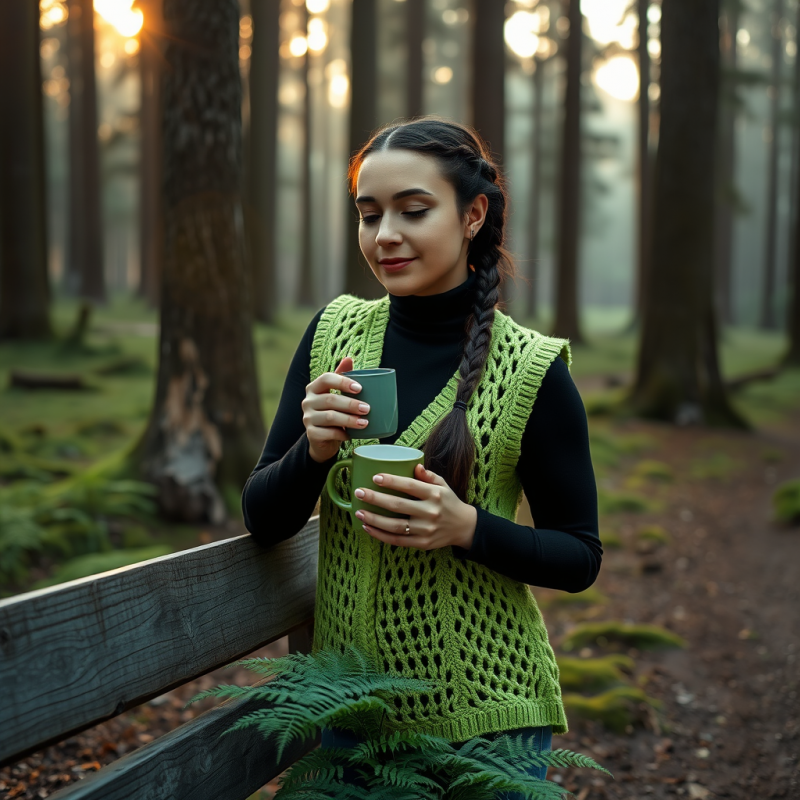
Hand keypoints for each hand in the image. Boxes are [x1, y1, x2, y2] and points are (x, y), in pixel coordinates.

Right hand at [302, 357, 369, 463]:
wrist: (323, 439)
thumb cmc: (334, 411)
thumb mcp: (337, 393)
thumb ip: (342, 376)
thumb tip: (349, 358)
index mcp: (314, 387)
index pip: (326, 378)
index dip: (343, 382)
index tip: (360, 389)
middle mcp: (308, 401)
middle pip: (330, 399)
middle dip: (351, 404)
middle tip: (367, 408)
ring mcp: (307, 418)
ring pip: (330, 417)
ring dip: (350, 420)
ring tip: (365, 422)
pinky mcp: (310, 434)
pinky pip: (328, 433)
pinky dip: (342, 434)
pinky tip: (351, 435)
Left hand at [354, 464, 476, 550]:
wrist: (464, 527)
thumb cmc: (449, 502)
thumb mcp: (443, 485)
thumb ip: (428, 475)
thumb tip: (414, 465)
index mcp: (435, 495)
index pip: (410, 486)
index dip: (392, 481)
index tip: (375, 477)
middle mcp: (430, 512)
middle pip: (398, 505)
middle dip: (375, 499)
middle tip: (358, 492)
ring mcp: (425, 530)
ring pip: (395, 526)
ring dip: (374, 519)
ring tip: (358, 512)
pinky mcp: (422, 543)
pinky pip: (397, 540)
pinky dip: (380, 535)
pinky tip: (368, 527)